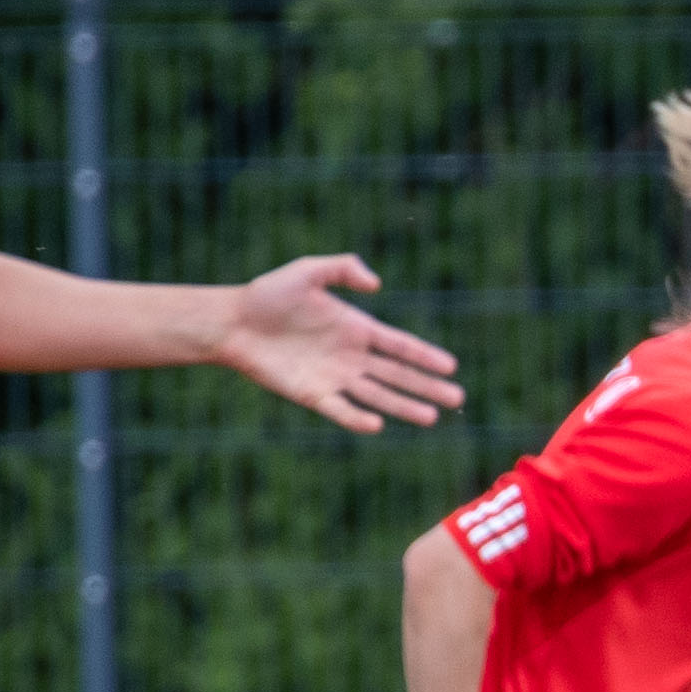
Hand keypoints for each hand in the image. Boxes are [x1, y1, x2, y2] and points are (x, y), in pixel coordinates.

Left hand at [218, 256, 463, 431]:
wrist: (233, 322)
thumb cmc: (268, 294)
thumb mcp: (307, 271)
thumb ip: (342, 269)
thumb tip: (376, 285)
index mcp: (356, 329)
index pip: (399, 346)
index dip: (425, 356)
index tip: (451, 366)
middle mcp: (351, 357)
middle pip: (397, 375)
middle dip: (427, 387)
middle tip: (457, 399)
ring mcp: (333, 378)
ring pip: (377, 396)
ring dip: (403, 406)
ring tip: (431, 418)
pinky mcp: (311, 395)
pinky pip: (340, 409)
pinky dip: (358, 418)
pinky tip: (377, 423)